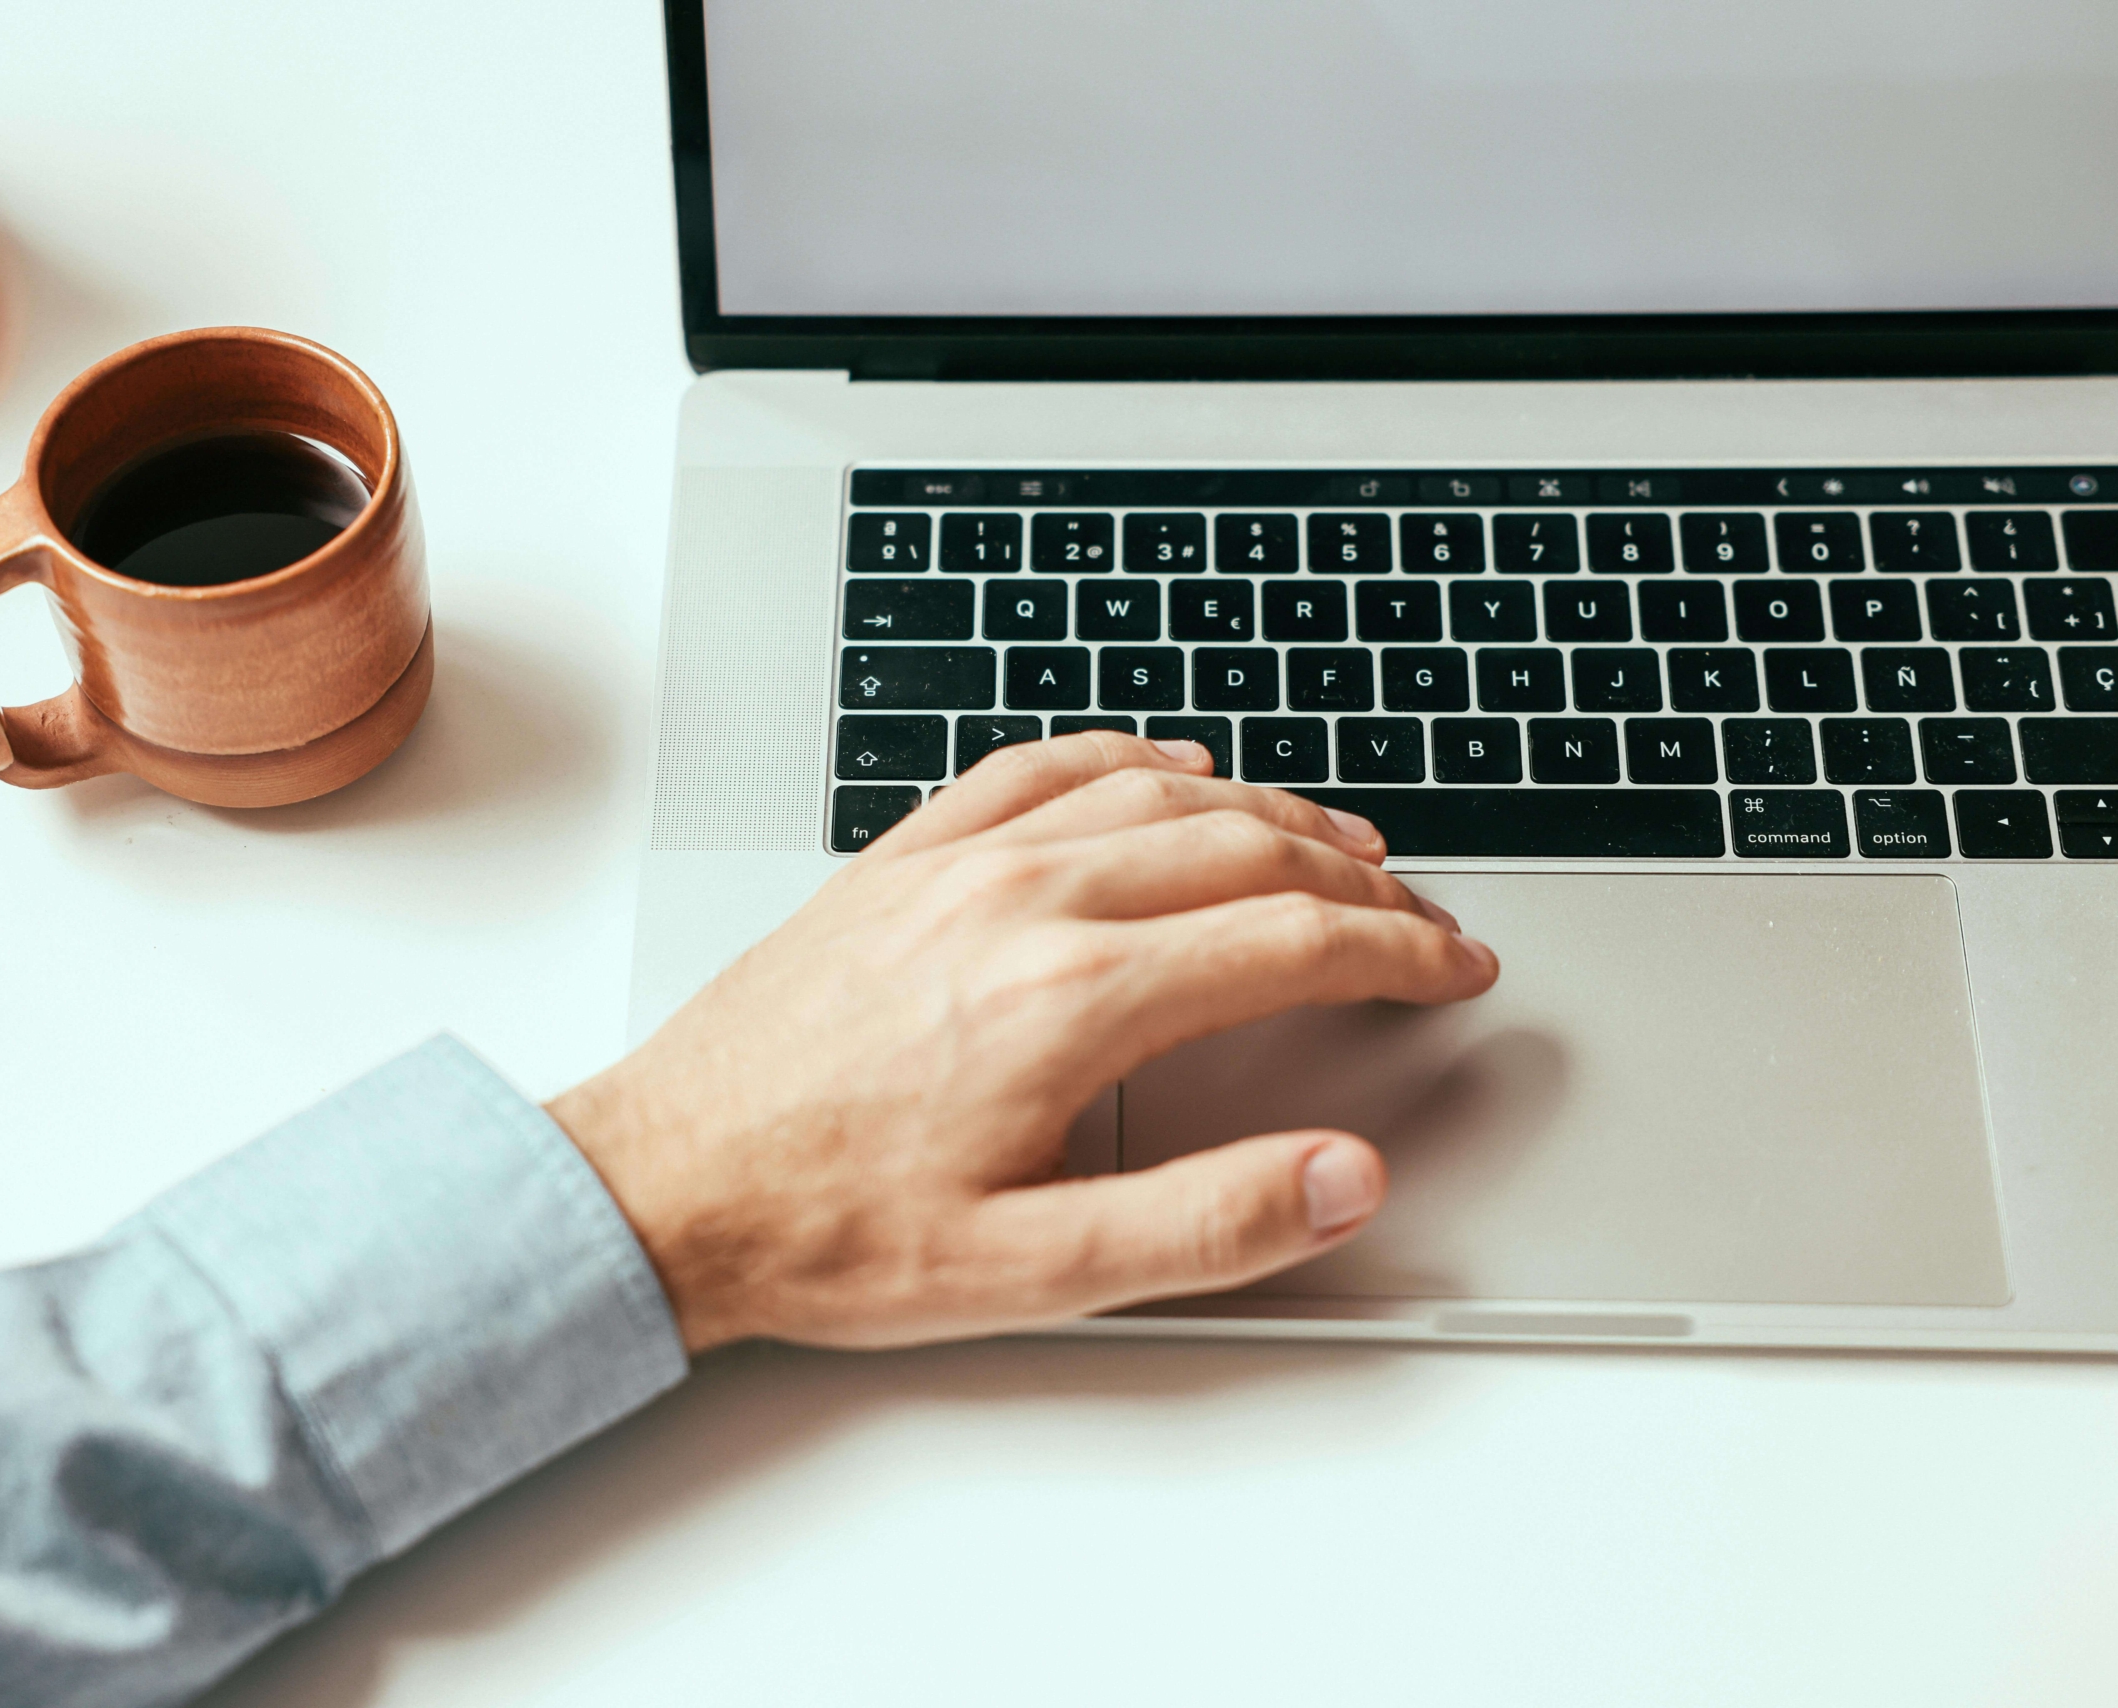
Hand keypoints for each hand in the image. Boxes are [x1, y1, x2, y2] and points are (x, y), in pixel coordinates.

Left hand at [547, 733, 1497, 1352]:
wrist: (664, 1182)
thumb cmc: (828, 1229)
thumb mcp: (1029, 1272)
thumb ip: (1204, 1223)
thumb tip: (1339, 1177)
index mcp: (1070, 999)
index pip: (1287, 942)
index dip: (1397, 953)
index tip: (1452, 969)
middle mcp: (1021, 902)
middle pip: (1242, 853)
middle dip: (1358, 883)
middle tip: (1420, 920)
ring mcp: (954, 865)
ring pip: (1153, 794)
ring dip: (1267, 812)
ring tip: (1338, 846)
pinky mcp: (898, 858)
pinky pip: (1034, 767)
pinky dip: (1126, 759)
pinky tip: (1168, 773)